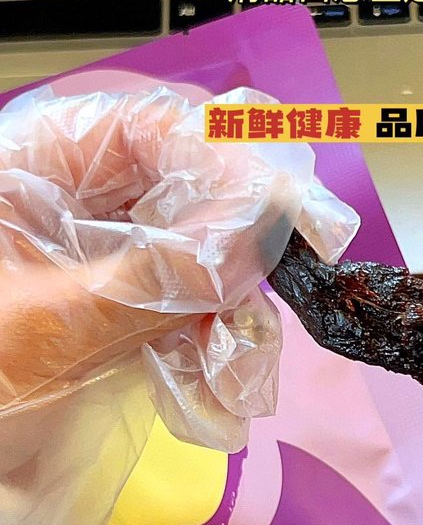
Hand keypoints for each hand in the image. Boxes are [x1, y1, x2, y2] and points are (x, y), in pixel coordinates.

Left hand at [0, 82, 356, 444]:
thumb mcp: (50, 328)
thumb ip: (157, 279)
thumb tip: (258, 234)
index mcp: (34, 170)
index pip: (150, 126)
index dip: (227, 157)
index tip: (286, 212)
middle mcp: (78, 202)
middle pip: (191, 193)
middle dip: (238, 259)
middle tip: (274, 301)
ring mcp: (109, 259)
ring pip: (206, 260)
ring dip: (234, 321)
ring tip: (236, 378)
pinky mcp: (128, 311)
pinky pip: (196, 312)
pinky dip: (216, 353)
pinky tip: (216, 398)